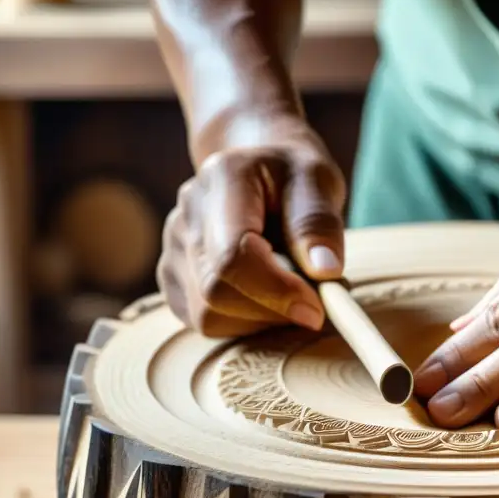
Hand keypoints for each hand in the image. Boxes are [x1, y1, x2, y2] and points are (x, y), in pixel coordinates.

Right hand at [157, 119, 345, 336]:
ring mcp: (173, 248)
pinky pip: (205, 323)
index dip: (276, 292)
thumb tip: (325, 271)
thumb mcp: (318, 183)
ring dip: (261, 320)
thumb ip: (319, 224)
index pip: (233, 255)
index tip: (317, 309)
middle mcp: (188, 214)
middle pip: (216, 292)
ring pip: (208, 317)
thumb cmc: (294, 178)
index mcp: (223, 180)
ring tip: (290, 290)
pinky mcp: (173, 279)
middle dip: (273, 311)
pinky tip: (266, 296)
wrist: (260, 173)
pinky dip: (244, 323)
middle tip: (315, 303)